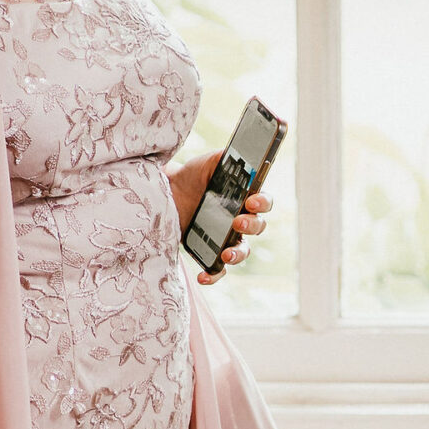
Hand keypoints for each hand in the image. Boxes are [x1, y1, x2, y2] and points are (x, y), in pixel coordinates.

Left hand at [169, 149, 272, 285]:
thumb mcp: (209, 163)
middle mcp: (239, 219)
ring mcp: (225, 237)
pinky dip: (213, 275)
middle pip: (257, 227)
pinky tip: (203, 276)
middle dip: (251, 226)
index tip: (252, 201)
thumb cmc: (191, 176)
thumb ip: (227, 158)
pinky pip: (217, 269)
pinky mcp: (208, 252)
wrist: (165, 192)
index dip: (263, 203)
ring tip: (226, 254)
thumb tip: (243, 152)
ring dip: (238, 254)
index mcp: (245, 197)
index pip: (263, 202)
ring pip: (242, 251)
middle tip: (238, 221)